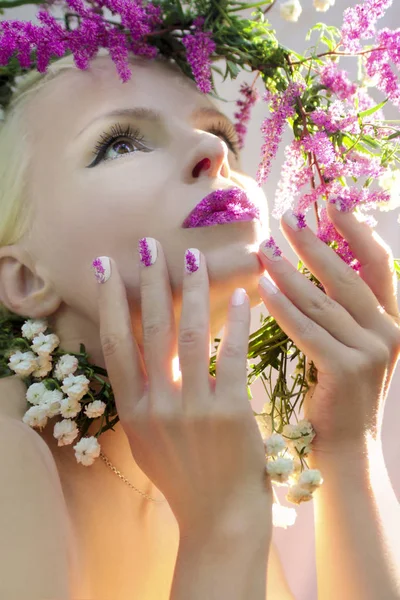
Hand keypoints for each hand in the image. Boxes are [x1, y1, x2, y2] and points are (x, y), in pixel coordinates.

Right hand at [95, 240, 271, 535]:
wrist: (219, 520)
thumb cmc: (185, 479)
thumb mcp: (148, 442)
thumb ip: (140, 400)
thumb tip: (136, 359)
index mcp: (133, 411)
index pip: (115, 343)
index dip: (110, 301)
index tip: (107, 266)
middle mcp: (157, 406)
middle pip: (150, 330)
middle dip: (150, 282)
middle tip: (151, 245)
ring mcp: (194, 409)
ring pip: (190, 335)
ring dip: (192, 292)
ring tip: (194, 259)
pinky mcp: (231, 412)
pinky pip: (232, 356)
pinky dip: (237, 324)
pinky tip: (242, 297)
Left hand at [257, 204, 399, 454]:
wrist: (345, 447)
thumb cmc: (338, 392)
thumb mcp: (350, 343)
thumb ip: (341, 308)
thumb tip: (316, 263)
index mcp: (392, 319)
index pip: (379, 264)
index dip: (356, 232)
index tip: (333, 203)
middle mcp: (389, 331)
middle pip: (347, 275)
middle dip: (315, 243)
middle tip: (287, 217)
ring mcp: (371, 351)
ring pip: (322, 299)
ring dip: (290, 269)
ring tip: (264, 247)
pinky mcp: (346, 369)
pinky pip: (307, 328)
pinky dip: (283, 306)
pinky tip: (263, 286)